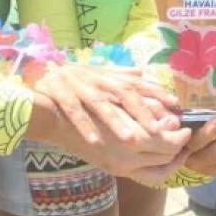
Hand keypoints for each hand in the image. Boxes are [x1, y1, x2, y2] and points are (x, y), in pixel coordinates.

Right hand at [34, 64, 179, 145]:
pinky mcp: (60, 93)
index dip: (156, 94)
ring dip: (116, 121)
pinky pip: (74, 112)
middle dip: (142, 112)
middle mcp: (98, 79)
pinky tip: (95, 142)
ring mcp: (79, 86)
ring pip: (100, 104)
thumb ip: (126, 76)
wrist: (41, 75)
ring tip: (131, 140)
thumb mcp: (102, 73)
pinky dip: (84, 125)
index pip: (138, 85)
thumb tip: (153, 80)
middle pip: (124, 94)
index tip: (174, 108)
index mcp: (110, 76)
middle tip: (157, 132)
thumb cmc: (77, 77)